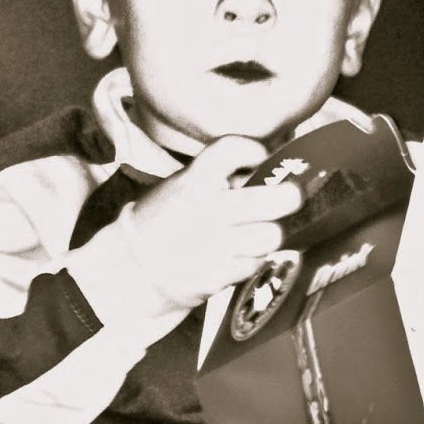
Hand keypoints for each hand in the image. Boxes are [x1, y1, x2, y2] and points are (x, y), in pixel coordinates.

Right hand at [119, 136, 302, 311]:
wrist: (133, 268)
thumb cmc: (165, 223)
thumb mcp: (183, 188)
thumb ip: (219, 179)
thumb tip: (267, 171)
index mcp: (194, 180)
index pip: (235, 149)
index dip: (255, 150)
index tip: (261, 156)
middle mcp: (208, 209)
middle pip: (276, 199)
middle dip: (290, 196)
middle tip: (290, 197)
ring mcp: (216, 244)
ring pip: (271, 236)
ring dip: (270, 233)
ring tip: (259, 231)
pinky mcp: (219, 274)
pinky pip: (255, 263)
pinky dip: (252, 259)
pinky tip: (239, 254)